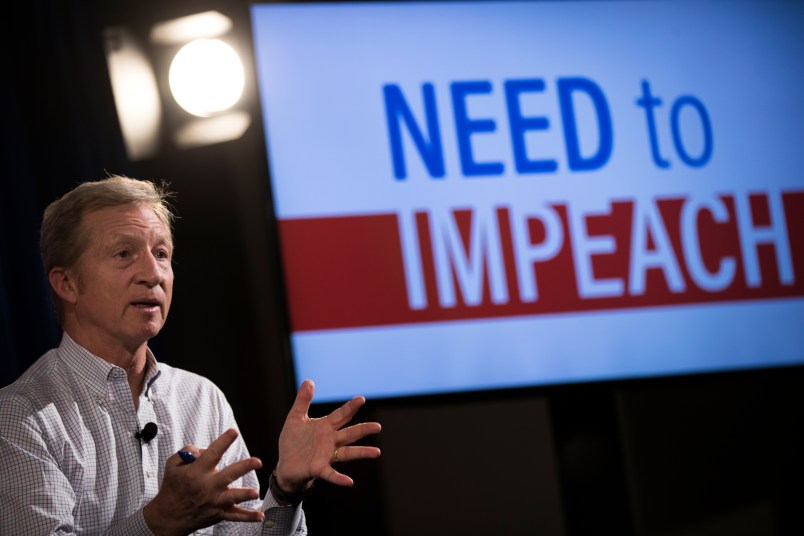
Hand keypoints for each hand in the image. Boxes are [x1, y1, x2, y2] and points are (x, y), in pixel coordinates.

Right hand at [143, 428, 263, 535]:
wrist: (168, 517)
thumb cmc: (172, 488)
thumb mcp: (172, 465)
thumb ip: (187, 452)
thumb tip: (203, 449)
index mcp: (196, 472)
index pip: (212, 454)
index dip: (223, 442)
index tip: (233, 432)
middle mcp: (207, 486)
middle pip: (228, 475)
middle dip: (244, 467)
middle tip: (257, 461)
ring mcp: (214, 501)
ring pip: (233, 497)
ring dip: (244, 494)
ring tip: (255, 492)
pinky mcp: (218, 513)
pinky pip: (235, 516)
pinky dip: (248, 517)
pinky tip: (260, 516)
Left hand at [275, 379, 381, 492]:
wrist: (284, 465)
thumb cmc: (292, 442)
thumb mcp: (295, 418)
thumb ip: (303, 400)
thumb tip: (309, 380)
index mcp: (325, 426)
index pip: (341, 415)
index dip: (351, 407)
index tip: (361, 399)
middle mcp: (330, 440)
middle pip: (350, 433)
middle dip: (363, 429)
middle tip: (378, 427)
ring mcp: (326, 455)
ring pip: (348, 452)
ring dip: (362, 452)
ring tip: (376, 452)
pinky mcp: (319, 469)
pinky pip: (331, 474)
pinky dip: (340, 478)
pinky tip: (350, 482)